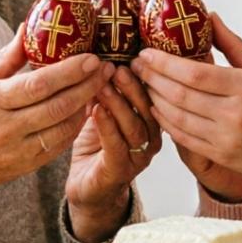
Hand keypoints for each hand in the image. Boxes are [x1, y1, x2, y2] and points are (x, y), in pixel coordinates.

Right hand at [0, 29, 110, 201]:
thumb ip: (4, 59)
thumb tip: (28, 28)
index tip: (91, 58)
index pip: (38, 84)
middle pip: (57, 105)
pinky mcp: (23, 167)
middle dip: (87, 86)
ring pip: (63, 128)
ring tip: (100, 86)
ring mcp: (15, 151)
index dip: (69, 71)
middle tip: (106, 69)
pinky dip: (74, 127)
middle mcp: (3, 129)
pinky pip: (58, 146)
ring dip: (86, 106)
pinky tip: (83, 110)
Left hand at [65, 65, 161, 241]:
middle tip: (117, 67)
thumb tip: (102, 54)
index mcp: (152, 122)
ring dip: (118, 103)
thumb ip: (108, 88)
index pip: (156, 96)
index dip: (145, 76)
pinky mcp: (119, 171)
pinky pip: (117, 146)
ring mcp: (138, 158)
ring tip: (102, 85)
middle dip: (133, 86)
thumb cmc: (96, 145)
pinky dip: (106, 126)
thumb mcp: (103, 110)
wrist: (86, 188)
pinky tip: (96, 110)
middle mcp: (151, 140)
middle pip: (149, 109)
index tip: (132, 56)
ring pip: (134, 126)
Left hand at [130, 13, 241, 195]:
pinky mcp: (219, 155)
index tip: (145, 53)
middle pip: (180, 95)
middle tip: (135, 65)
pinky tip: (156, 107)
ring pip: (177, 117)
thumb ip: (233, 44)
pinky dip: (165, 121)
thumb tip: (208, 16)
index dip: (165, 63)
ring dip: (154, 99)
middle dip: (152, 78)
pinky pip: (183, 138)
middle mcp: (234, 114)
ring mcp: (225, 138)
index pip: (195, 73)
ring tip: (143, 83)